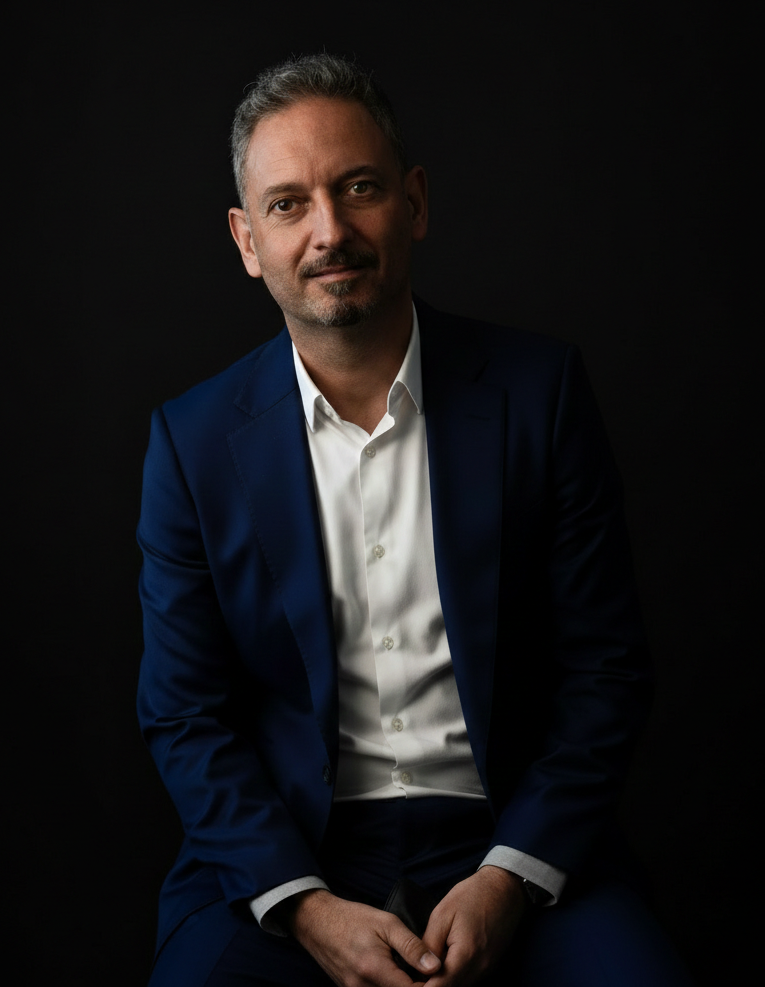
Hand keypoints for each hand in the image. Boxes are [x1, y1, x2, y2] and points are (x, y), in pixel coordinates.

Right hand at [281, 888, 441, 986]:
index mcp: (374, 969)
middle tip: (424, 974)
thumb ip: (412, 945)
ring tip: (410, 973)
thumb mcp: (387, 923)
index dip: (429, 986)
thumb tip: (435, 966)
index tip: (437, 975)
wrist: (318, 923)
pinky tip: (395, 976)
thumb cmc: (353, 919)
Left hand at [419, 866, 526, 985]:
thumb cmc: (472, 896)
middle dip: (433, 984)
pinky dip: (457, 975)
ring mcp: (488, 969)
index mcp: (466, 955)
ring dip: (445, 980)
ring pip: (461, 986)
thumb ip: (429, 945)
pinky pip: (470, 979)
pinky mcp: (491, 966)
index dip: (423, 986)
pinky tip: (448, 960)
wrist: (504, 888)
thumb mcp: (442, 915)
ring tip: (431, 964)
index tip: (412, 980)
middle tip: (418, 972)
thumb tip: (418, 968)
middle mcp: (480, 968)